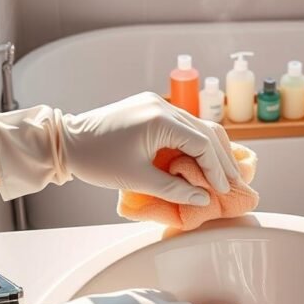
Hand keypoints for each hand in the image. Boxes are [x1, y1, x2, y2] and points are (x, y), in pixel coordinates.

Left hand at [0, 92, 238, 202]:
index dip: (216, 168)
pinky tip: (203, 158)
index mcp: (160, 119)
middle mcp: (162, 105)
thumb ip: (174, 190)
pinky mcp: (150, 107)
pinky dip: (196, 142)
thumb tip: (203, 200)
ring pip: (197, 126)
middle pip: (206, 131)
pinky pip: (182, 124)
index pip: (202, 143)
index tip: (224, 190)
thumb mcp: (137, 179)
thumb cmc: (97, 161)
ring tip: (225, 172)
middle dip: (222, 158)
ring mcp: (156, 103)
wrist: (67, 141)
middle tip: (236, 182)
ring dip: (212, 149)